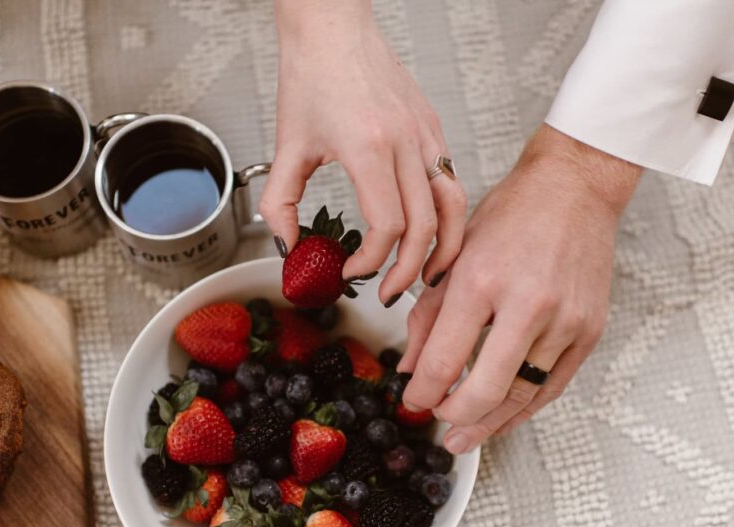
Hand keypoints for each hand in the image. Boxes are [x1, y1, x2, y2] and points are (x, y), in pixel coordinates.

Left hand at [260, 0, 466, 302]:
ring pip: (453, 206)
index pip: (388, 226)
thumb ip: (280, 203)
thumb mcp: (287, 146)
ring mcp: (427, 135)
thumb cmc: (312, 75)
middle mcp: (407, 142)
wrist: (334, 28)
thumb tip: (287, 245)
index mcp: (370, 147)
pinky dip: (447, 216)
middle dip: (408, 271)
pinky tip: (431, 232)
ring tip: (428, 276)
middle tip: (390, 292)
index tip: (352, 271)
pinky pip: (451, 181)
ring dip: (445, 248)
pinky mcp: (433, 128)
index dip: (372, 261)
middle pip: (425, 226)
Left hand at [398, 124, 641, 452]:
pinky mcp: (589, 331)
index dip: (422, 393)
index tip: (412, 400)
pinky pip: (552, 387)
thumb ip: (428, 316)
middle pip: (483, 390)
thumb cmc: (511, 216)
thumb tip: (411, 368)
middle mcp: (527, 305)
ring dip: (488, 424)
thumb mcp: (455, 257)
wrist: (574, 189)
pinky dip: (524, 409)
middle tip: (437, 421)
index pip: (442, 361)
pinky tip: (502, 418)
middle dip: (453, 415)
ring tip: (465, 437)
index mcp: (482, 281)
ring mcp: (564, 321)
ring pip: (520, 396)